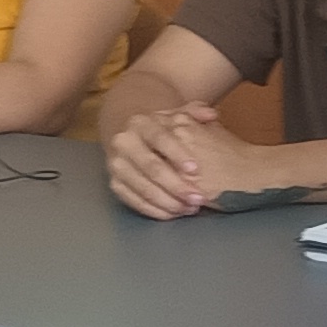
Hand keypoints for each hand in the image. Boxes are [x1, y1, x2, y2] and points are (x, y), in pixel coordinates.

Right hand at [101, 102, 221, 218]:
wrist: (132, 137)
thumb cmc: (163, 130)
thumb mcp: (177, 116)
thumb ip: (196, 112)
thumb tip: (211, 115)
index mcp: (140, 123)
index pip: (159, 138)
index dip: (177, 154)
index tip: (196, 170)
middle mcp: (124, 143)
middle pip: (151, 167)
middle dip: (176, 185)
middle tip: (198, 198)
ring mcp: (117, 165)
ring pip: (143, 187)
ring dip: (168, 202)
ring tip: (190, 208)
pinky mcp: (115, 184)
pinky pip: (134, 201)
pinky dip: (155, 210)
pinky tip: (174, 213)